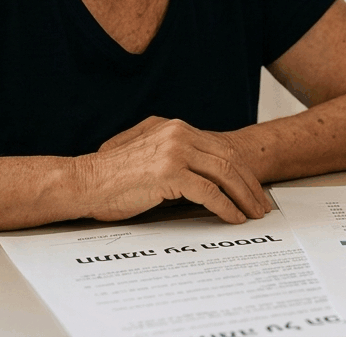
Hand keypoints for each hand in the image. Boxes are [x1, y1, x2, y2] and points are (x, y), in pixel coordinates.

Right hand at [81, 117, 271, 224]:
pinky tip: (233, 218)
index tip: (253, 188)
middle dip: (249, 184)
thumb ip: (175, 154)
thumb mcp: (148, 153)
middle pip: (228, 158)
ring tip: (252, 214)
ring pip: (224, 174)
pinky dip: (226, 207)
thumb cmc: (112, 176)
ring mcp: (174, 150)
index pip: (220, 147)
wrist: (84, 182)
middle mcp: (177, 133)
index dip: (242, 169)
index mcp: (174, 126)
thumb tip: (205, 175)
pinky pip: (209, 192)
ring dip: (243, 197)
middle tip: (261, 204)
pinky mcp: (169, 172)